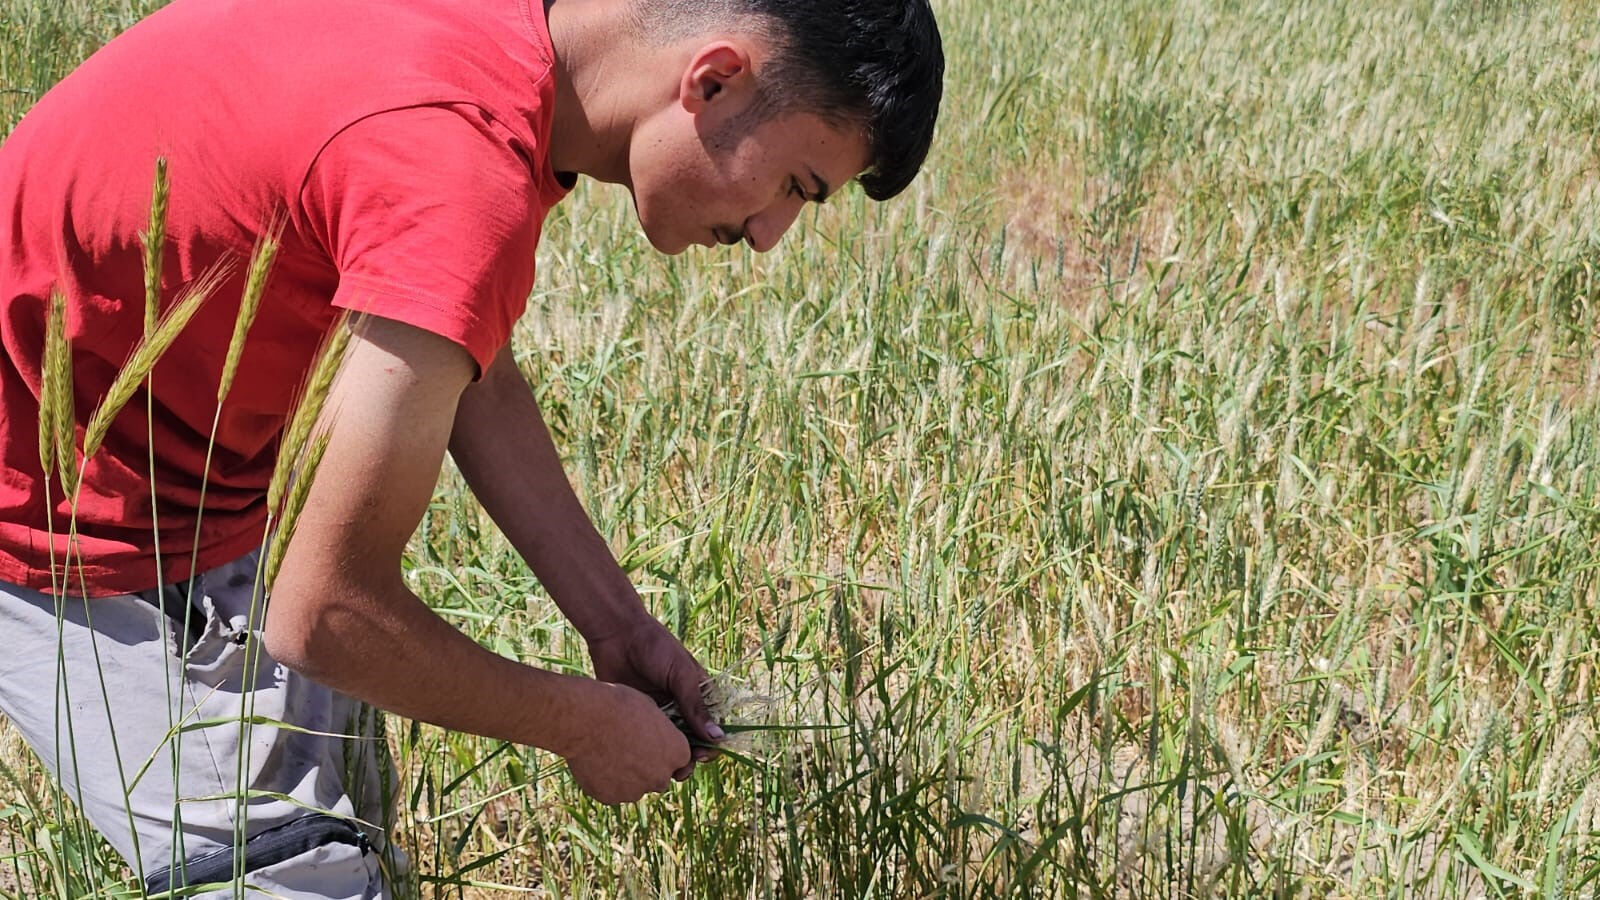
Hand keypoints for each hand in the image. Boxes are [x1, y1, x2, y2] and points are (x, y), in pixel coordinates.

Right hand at [565, 680, 690, 804]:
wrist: (584, 719)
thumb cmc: (618, 706)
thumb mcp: (650, 708)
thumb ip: (660, 729)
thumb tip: (657, 735)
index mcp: (677, 753)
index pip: (679, 758)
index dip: (664, 749)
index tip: (650, 739)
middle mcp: (661, 777)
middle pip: (659, 776)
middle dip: (648, 766)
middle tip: (628, 746)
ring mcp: (636, 791)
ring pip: (635, 786)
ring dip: (627, 775)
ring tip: (608, 751)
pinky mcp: (611, 798)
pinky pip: (612, 791)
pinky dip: (606, 781)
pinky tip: (595, 761)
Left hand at [586, 614, 723, 777]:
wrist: (616, 634)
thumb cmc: (655, 647)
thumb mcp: (680, 674)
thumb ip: (696, 706)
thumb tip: (718, 738)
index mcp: (699, 695)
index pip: (713, 726)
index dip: (712, 745)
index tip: (704, 755)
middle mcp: (682, 707)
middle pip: (693, 741)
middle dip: (690, 758)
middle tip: (681, 767)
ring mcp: (660, 712)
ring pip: (670, 744)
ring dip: (670, 759)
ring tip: (664, 769)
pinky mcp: (638, 716)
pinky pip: (647, 739)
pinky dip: (649, 751)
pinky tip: (644, 758)